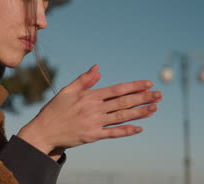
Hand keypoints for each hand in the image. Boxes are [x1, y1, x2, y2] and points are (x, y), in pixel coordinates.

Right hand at [17, 64, 161, 155]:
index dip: (134, 86)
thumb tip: (98, 68)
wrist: (44, 131)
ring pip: (122, 117)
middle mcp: (94, 109)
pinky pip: (113, 133)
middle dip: (143, 98)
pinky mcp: (93, 136)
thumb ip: (84, 80)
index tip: (148, 83)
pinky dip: (127, 131)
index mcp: (89, 96)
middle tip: (159, 95)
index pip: (117, 89)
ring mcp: (95, 123)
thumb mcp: (67, 91)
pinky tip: (140, 127)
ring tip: (154, 108)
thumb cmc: (55, 110)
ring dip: (140, 112)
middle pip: (123, 102)